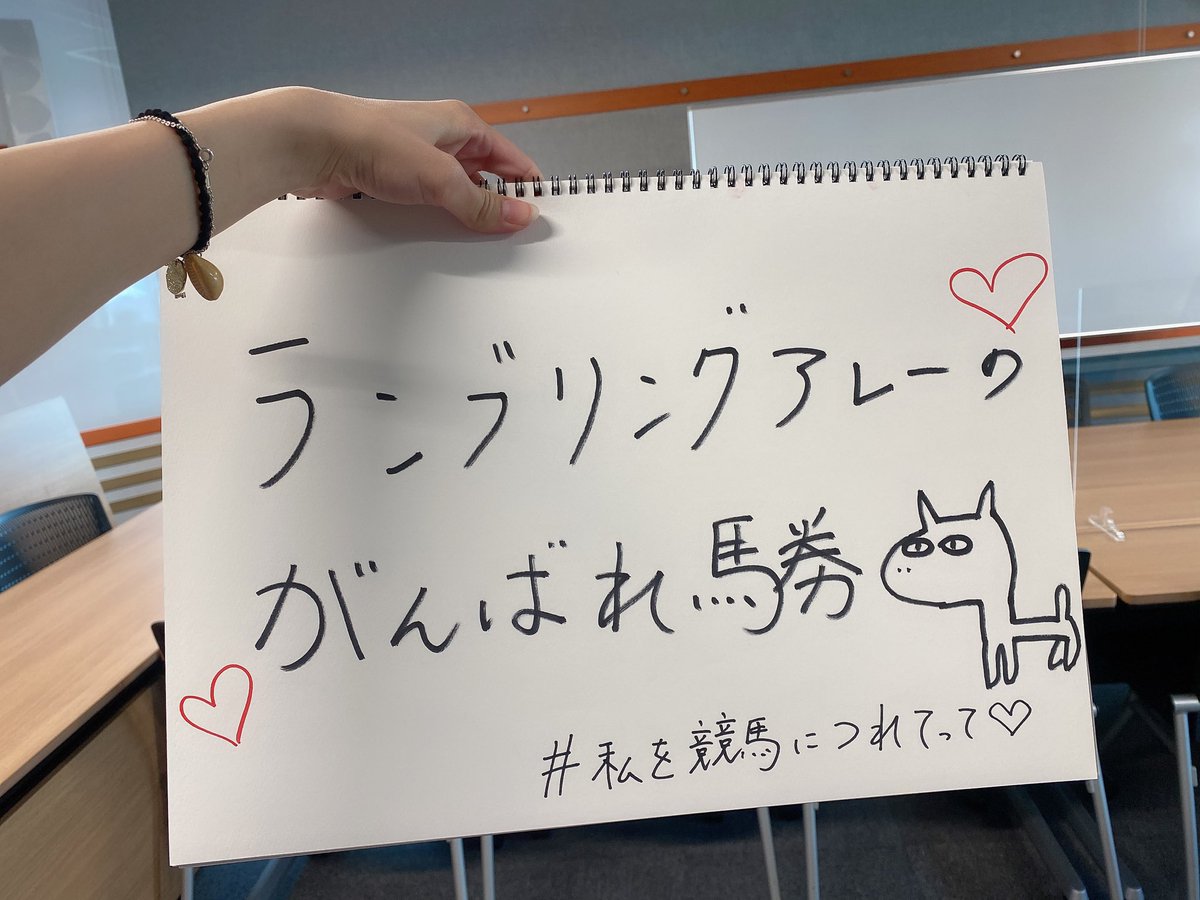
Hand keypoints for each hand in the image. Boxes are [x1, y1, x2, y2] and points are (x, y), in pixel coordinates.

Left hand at [292, 91, 540, 232]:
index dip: (527, 186)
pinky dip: (438, 219)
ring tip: (479, 241)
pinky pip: (428, 203)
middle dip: (498, 205)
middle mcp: (442, 139)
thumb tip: (521, 215)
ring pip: (455, 192)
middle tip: (513, 237)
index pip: (510, 159)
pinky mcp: (393, 178)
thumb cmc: (373, 141)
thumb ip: (481, 203)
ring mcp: (417, 159)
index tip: (541, 217)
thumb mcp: (440, 177)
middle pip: (485, 177)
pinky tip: (442, 236)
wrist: (312, 143)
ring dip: (464, 214)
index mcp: (461, 125)